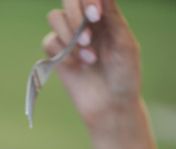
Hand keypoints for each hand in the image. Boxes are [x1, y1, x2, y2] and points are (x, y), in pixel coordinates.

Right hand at [44, 0, 140, 128]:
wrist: (111, 108)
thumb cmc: (125, 77)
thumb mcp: (125, 45)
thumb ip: (113, 17)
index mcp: (106, 16)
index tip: (96, 15)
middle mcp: (86, 23)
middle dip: (75, 14)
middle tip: (88, 38)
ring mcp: (70, 38)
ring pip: (54, 17)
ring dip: (69, 35)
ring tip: (89, 58)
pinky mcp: (58, 55)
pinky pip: (49, 41)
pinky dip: (62, 52)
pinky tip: (78, 66)